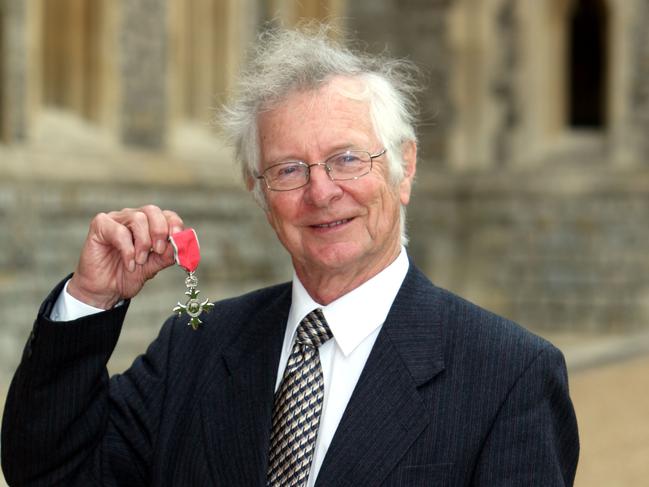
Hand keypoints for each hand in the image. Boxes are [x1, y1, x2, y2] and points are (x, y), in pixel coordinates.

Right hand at [67, 205, 183, 308]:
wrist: (104, 290)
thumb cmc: (128, 275)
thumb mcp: (153, 267)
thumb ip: (167, 255)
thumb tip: (182, 244)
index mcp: (148, 225)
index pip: (166, 215)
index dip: (174, 224)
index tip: (177, 239)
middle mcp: (132, 218)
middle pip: (152, 211)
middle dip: (160, 231)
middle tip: (158, 251)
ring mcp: (116, 219)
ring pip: (137, 218)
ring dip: (143, 243)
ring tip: (140, 261)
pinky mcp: (100, 226)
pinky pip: (119, 230)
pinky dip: (128, 250)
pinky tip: (129, 264)